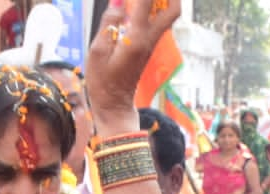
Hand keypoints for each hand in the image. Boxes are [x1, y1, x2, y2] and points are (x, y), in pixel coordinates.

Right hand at [85, 0, 182, 134]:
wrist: (115, 106)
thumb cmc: (102, 82)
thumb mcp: (97, 53)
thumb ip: (108, 25)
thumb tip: (118, 4)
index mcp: (136, 39)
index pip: (146, 2)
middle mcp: (149, 39)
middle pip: (172, 8)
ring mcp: (151, 43)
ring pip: (168, 13)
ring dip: (162, 0)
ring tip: (142, 0)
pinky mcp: (148, 47)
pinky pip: (157, 21)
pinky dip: (154, 7)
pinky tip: (140, 3)